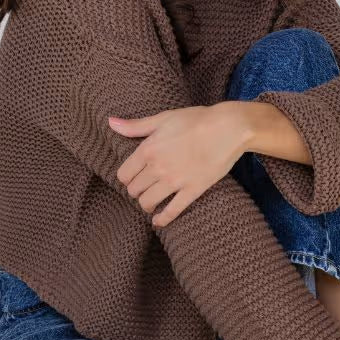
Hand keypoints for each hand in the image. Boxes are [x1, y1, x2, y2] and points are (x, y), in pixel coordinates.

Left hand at [109, 102, 247, 227]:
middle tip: (143, 188)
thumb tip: (111, 123)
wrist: (228, 128)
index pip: (124, 174)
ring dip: (146, 204)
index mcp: (148, 149)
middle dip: (136, 190)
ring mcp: (174, 181)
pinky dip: (163, 219)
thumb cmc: (196, 119)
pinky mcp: (192, 190)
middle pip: (134, 190)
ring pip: (148, 202)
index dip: (126, 177)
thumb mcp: (163, 118)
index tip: (133, 176)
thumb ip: (136, 126)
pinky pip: (172, 211)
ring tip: (150, 202)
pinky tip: (158, 221)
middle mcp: (157, 168)